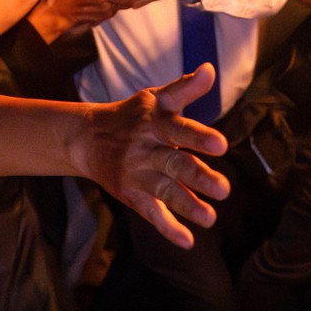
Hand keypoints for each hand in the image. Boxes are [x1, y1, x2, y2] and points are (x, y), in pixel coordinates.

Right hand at [81, 66, 230, 248]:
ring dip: (188, 206)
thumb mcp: (156, 98)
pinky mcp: (130, 194)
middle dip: (199, 177)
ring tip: (210, 218)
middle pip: (175, 164)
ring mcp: (137, 173)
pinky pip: (150, 213)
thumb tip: (210, 69)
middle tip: (224, 189)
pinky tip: (187, 241)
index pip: (180, 128)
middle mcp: (145, 149)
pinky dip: (168, 228)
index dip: (199, 137)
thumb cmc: (132, 115)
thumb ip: (185, 88)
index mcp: (155, 123)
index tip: (221, 145)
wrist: (86, 137)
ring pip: (164, 191)